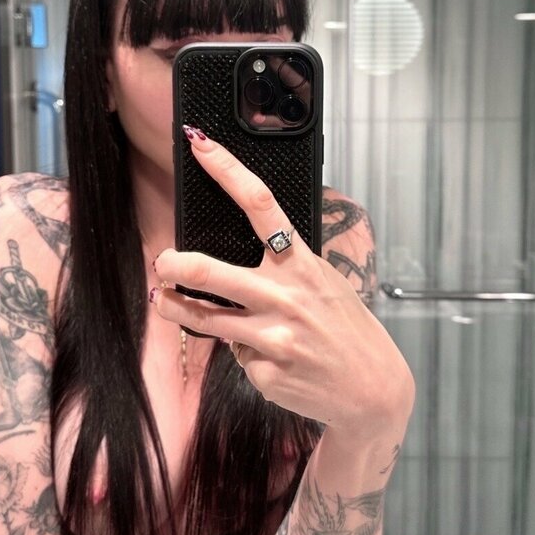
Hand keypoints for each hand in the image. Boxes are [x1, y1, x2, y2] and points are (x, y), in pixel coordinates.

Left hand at [152, 127, 414, 433]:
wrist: (372, 390)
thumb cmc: (346, 329)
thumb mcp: (324, 284)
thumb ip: (285, 268)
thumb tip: (240, 256)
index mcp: (302, 265)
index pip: (260, 205)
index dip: (226, 170)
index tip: (199, 144)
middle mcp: (285, 297)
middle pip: (211, 272)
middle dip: (174, 265)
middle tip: (162, 261)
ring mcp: (273, 338)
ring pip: (206, 319)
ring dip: (175, 307)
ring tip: (162, 299)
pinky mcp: (264, 373)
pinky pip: (236, 356)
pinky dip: (244, 353)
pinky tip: (269, 358)